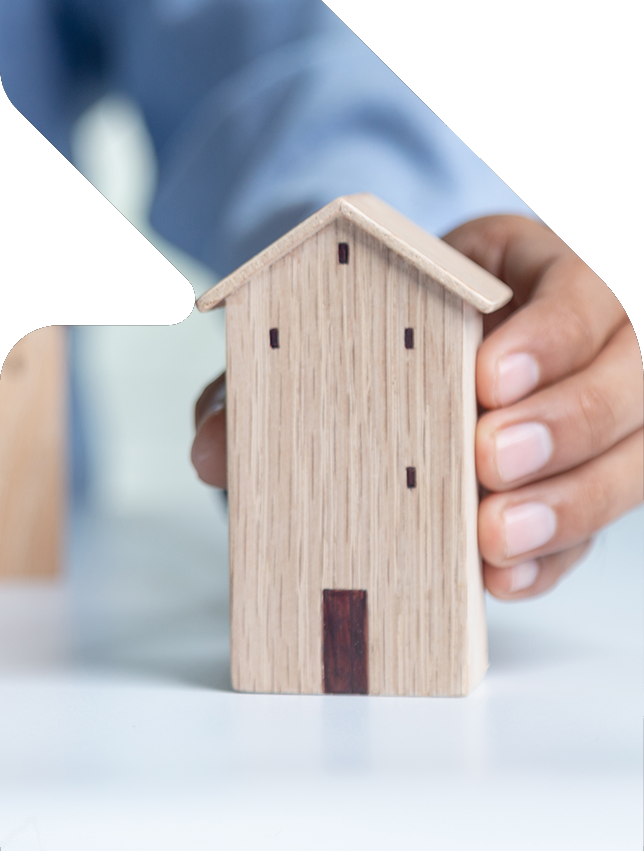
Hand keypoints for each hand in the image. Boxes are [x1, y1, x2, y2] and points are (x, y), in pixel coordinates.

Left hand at [192, 214, 642, 602]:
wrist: (417, 335)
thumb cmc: (393, 317)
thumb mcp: (342, 316)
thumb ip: (278, 369)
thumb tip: (211, 448)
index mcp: (543, 271)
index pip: (583, 292)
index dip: (550, 336)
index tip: (486, 375)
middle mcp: (594, 339)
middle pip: (630, 381)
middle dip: (564, 425)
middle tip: (487, 463)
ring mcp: (600, 412)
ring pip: (633, 457)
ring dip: (569, 505)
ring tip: (492, 541)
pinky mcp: (587, 480)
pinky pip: (598, 525)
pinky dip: (553, 557)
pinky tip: (503, 579)